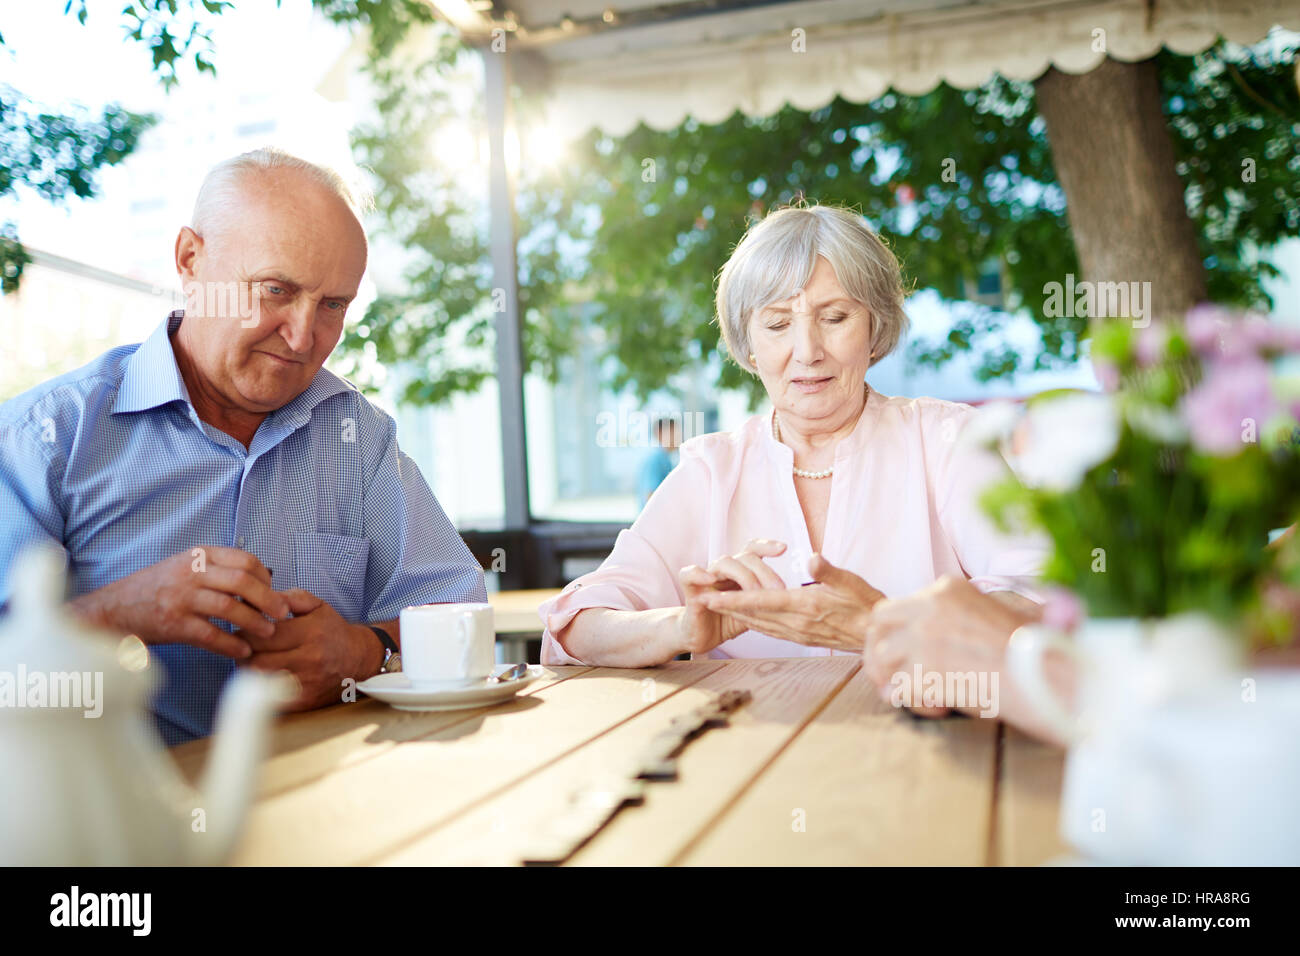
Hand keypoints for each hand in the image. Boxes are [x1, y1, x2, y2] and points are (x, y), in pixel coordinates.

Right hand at [68, 547, 290, 658]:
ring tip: (267, 633)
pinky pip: (210, 635)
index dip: (266, 578)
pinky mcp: (173, 624)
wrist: (113, 609)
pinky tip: (242, 651)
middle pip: (242, 581)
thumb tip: (261, 580)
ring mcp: (180, 598)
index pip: (244, 560)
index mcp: (198, 555)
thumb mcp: (185, 566)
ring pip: (229, 607)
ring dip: (254, 622)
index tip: (275, 592)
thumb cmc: (157, 589)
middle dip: (268, 599)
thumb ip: (217, 569)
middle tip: (282, 614)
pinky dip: (231, 644)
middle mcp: (190, 572)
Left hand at [242, 589, 382, 711]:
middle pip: (257, 660)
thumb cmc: (332, 631)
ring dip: (250, 671)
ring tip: (251, 661)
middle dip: (243, 654)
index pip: (263, 636)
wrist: (359, 659)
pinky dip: (263, 688)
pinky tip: (265, 676)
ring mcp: (309, 682)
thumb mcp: (317, 606)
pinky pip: (272, 698)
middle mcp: (311, 658)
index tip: (241, 632)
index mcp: (311, 632)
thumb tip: (263, 598)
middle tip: (241, 648)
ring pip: (262, 681)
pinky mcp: (306, 701)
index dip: (245, 634)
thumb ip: (290, 597)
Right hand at [676, 539, 788, 654]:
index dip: (767, 546)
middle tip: (778, 590)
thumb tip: (798, 597)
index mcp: (740, 571)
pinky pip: (689, 574)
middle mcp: (724, 569)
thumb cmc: (729, 619)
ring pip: (725, 562)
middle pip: (746, 556)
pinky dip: (699, 573)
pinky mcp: (690, 589)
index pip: (753, 549)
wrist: (702, 636)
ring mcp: (707, 577)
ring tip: (754, 594)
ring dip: (743, 576)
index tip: (784, 548)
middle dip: (764, 572)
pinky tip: (710, 579)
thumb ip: (769, 600)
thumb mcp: (755, 610)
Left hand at [698, 553, 884, 650]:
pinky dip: (754, 624)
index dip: (733, 598)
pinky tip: (747, 620)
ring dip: (736, 616)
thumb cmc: (867, 604)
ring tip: (716, 608)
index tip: (710, 595)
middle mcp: (797, 622)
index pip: (761, 601)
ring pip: (760, 624)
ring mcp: (799, 633)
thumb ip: (829, 571)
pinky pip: (772, 631)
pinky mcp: (803, 638)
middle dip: (726, 607)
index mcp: (805, 605)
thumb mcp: (852, 582)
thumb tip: (811, 558)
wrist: (878, 637)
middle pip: (753, 614)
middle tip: (700, 600)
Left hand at [862, 576, 1039, 721]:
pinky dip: (914, 704)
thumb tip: (920, 643)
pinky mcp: (924, 668)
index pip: (898, 607)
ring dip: (896, 682)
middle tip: (890, 679)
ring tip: (923, 698)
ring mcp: (924, 636)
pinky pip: (899, 690)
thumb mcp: (990, 615)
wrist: (1047, 674)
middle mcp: (930, 605)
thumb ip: (955, 620)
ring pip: (882, 659)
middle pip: (878, 624)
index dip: (898, 635)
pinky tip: (940, 709)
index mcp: (947, 588)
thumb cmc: (1030, 651)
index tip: (907, 655)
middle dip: (879, 652)